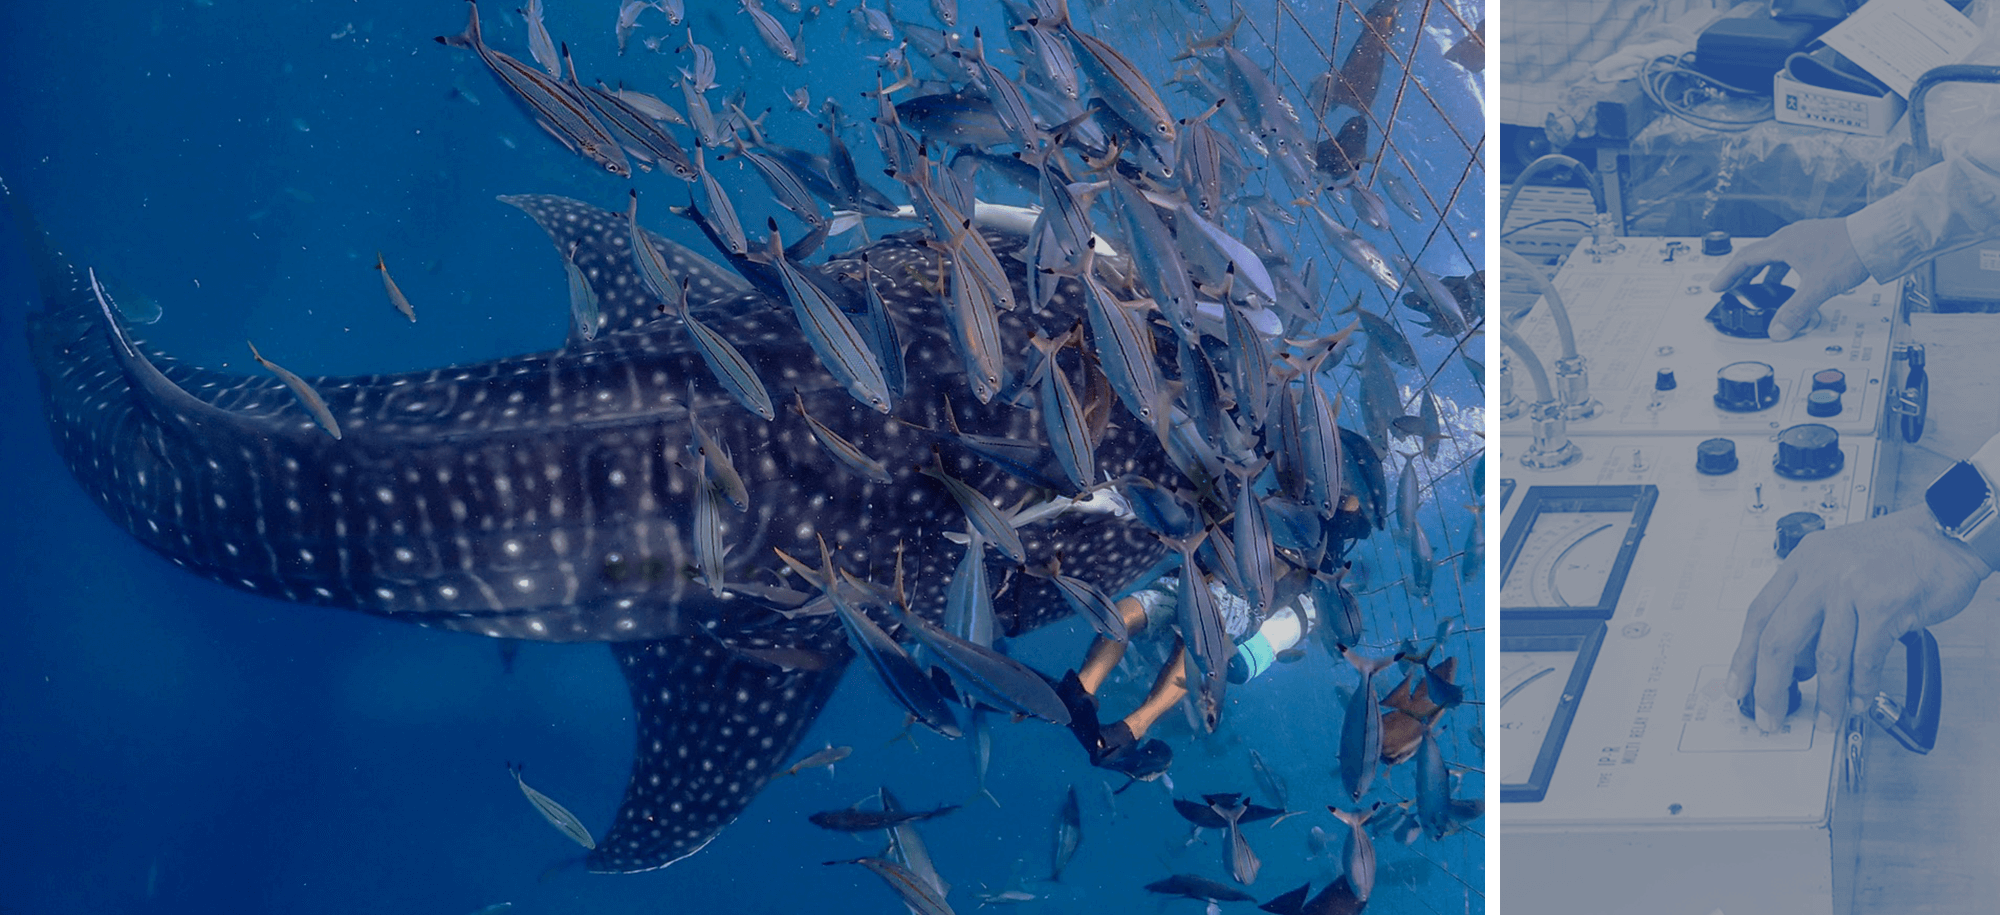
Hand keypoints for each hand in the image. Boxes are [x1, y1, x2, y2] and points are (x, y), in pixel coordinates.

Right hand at [1708, 218, 1869, 340]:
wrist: (1880, 236)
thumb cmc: (1852, 251)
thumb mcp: (1818, 287)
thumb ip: (1795, 311)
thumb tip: (1778, 330)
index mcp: (1784, 244)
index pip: (1744, 259)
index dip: (1727, 275)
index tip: (1717, 287)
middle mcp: (1792, 236)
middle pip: (1757, 255)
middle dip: (1743, 274)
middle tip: (1734, 288)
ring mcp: (1806, 236)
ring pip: (1775, 254)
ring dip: (1764, 271)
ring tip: (1762, 286)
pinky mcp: (1820, 239)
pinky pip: (1792, 253)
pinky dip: (1783, 267)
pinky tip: (1794, 278)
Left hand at [1727, 505, 1989, 732]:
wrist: (1946, 534)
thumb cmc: (1896, 550)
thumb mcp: (1836, 564)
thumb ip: (1812, 607)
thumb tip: (1796, 662)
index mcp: (1802, 562)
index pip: (1758, 615)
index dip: (1744, 657)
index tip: (1740, 686)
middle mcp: (1820, 573)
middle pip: (1778, 640)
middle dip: (1770, 687)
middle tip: (1770, 715)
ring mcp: (1851, 589)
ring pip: (1825, 657)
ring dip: (1825, 697)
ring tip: (1826, 718)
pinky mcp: (1885, 606)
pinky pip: (1865, 659)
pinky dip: (1861, 686)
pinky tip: (1858, 700)